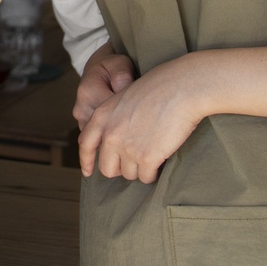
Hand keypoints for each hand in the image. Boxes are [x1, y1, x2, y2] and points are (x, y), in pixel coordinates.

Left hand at [78, 53, 207, 183]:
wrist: (181, 88)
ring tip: (153, 151)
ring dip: (141, 168)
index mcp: (102, 116)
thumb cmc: (160, 88)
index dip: (86, 161)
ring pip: (129, 174)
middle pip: (107, 168)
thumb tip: (114, 142)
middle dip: (121, 167)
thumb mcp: (125, 97)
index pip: (85, 144)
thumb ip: (114, 119)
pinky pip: (147, 177)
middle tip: (136, 159)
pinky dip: (154, 172)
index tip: (88, 172)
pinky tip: (161, 159)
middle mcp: (110, 134)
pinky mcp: (147, 158)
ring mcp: (128, 148)